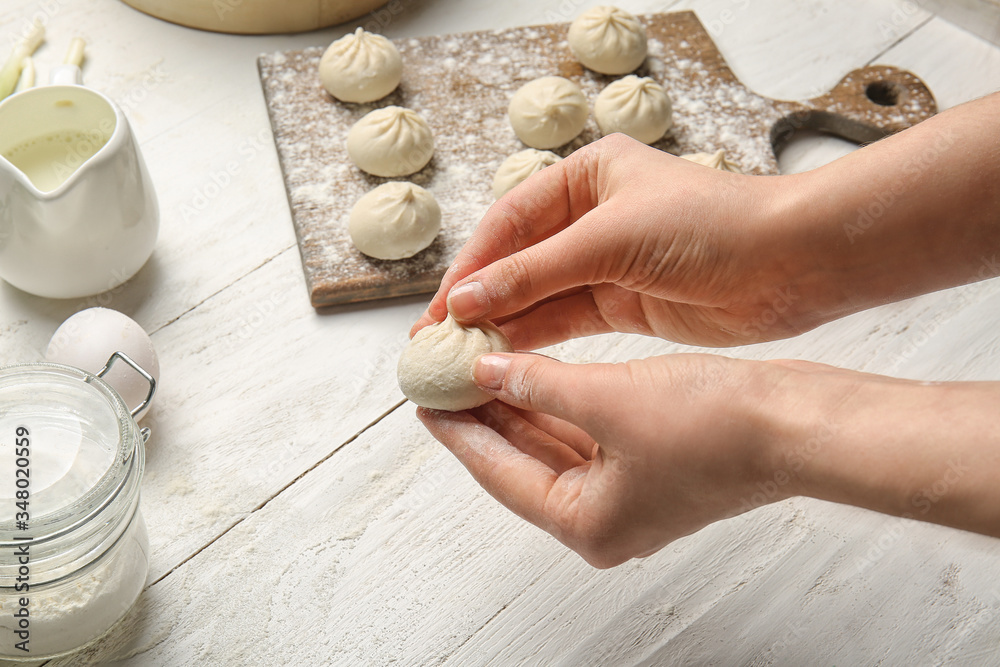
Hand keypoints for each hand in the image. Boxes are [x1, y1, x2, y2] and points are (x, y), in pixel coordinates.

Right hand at [413, 134, 811, 347]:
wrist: (792, 262)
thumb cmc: (711, 224)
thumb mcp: (611, 239)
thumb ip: (535, 272)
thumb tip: (467, 298)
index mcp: (587, 176)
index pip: (510, 221)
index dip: (471, 264)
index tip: (439, 306)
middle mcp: (593, 216)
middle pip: (519, 261)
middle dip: (478, 299)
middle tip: (435, 340)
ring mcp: (609, 262)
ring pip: (540, 295)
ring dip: (502, 324)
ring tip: (459, 357)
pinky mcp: (626, 303)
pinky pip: (568, 320)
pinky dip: (536, 337)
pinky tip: (503, 357)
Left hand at [418, 352, 999, 566]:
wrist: (800, 423)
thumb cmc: (716, 425)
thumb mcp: (609, 399)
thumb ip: (537, 384)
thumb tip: (485, 373)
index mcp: (586, 523)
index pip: (499, 472)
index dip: (457, 431)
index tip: (423, 400)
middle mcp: (603, 519)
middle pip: (522, 462)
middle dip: (484, 416)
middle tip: (444, 377)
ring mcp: (629, 495)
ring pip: (553, 446)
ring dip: (519, 407)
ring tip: (478, 368)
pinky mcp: (651, 468)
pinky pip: (586, 436)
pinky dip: (558, 405)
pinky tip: (533, 374)